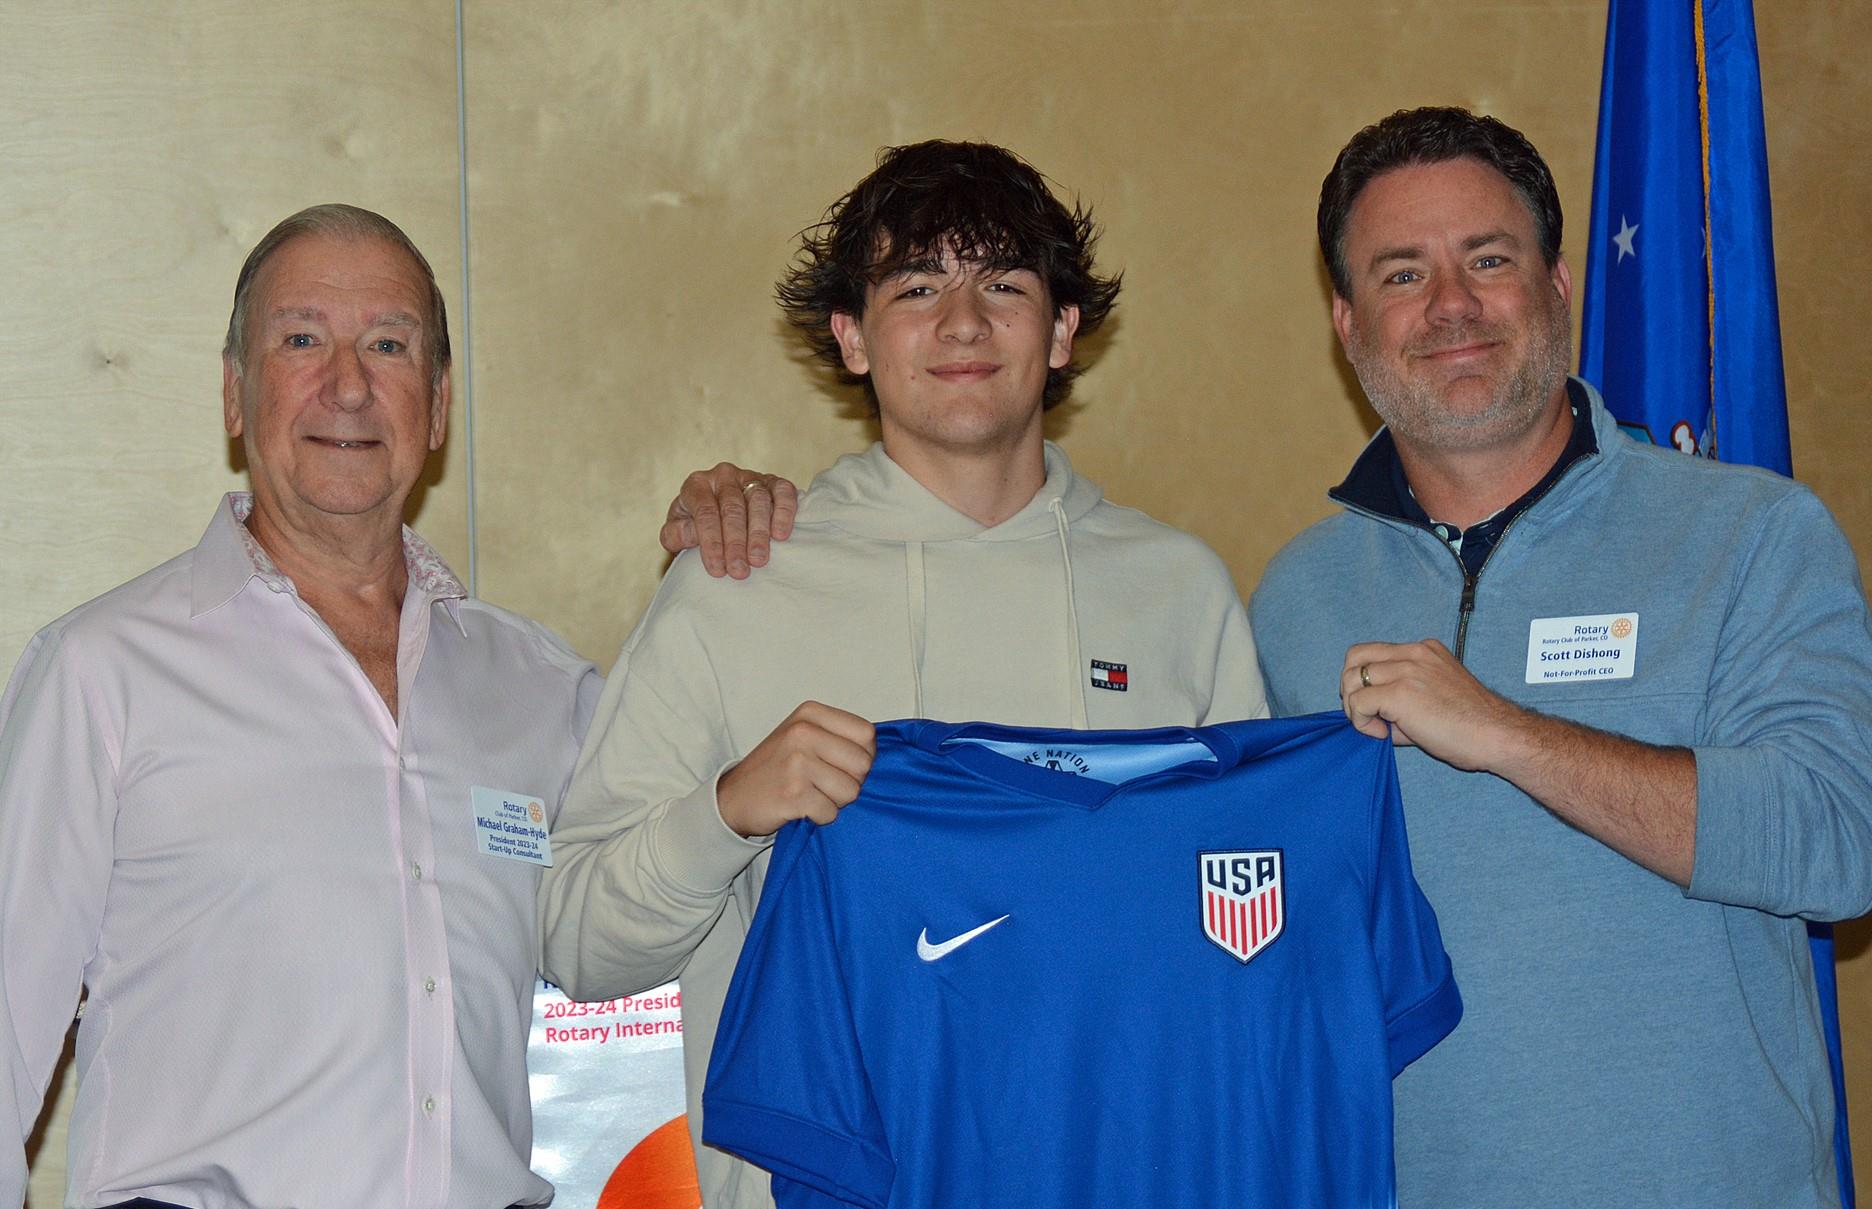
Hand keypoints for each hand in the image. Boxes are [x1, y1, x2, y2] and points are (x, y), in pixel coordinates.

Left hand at [659, 462, 798, 578]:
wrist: (717, 515)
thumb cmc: (695, 527)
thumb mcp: (675, 532)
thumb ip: (676, 534)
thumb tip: (693, 535)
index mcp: (696, 485)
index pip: (705, 512)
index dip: (711, 542)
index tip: (717, 569)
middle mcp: (723, 476)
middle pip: (732, 508)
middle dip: (736, 542)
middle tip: (739, 570)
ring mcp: (750, 477)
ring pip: (758, 499)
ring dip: (759, 532)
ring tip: (759, 560)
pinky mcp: (773, 482)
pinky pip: (782, 491)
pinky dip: (784, 511)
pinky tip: (780, 535)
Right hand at [717, 702, 875, 837]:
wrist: (733, 798)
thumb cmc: (776, 768)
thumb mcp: (803, 735)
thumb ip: (838, 736)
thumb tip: (878, 754)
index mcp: (810, 713)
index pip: (867, 734)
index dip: (863, 756)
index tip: (842, 765)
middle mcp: (802, 732)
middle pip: (863, 765)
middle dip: (851, 782)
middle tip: (824, 784)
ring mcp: (797, 763)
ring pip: (851, 791)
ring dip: (835, 801)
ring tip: (811, 794)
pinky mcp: (793, 794)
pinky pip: (831, 812)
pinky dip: (820, 816)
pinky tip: (800, 807)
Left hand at [1340, 639, 1524, 771]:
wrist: (1496, 735)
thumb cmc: (1471, 725)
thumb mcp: (1434, 696)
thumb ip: (1401, 695)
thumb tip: (1370, 714)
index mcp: (1423, 650)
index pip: (1373, 653)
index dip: (1365, 680)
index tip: (1375, 706)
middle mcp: (1414, 653)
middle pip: (1355, 657)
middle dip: (1350, 688)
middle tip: (1364, 714)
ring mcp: (1407, 670)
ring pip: (1352, 679)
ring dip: (1354, 707)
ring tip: (1377, 727)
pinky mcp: (1400, 692)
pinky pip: (1358, 702)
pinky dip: (1360, 722)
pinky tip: (1383, 734)